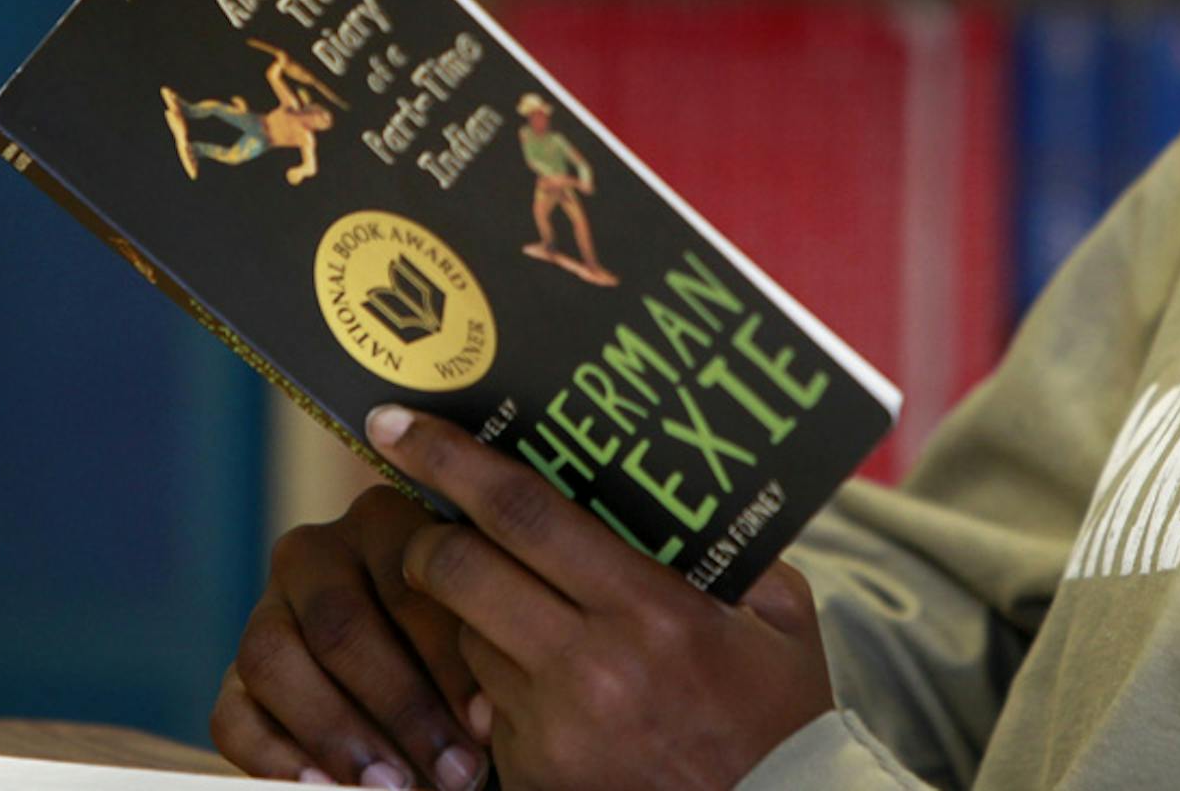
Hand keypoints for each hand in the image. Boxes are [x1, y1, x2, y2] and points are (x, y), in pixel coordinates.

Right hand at [211, 483, 491, 788]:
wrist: (423, 705)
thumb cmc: (468, 667)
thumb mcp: (481, 643)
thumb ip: (478, 654)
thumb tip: (480, 719)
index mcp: (384, 519)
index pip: (407, 580)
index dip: (449, 660)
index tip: (485, 724)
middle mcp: (315, 552)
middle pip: (340, 624)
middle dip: (400, 708)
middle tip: (453, 772)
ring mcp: (265, 612)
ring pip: (273, 660)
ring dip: (337, 733)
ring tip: (393, 788)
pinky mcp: (234, 679)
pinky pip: (232, 716)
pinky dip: (275, 758)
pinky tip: (321, 789)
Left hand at [367, 404, 834, 790]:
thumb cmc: (782, 718)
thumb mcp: (777, 617)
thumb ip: (722, 550)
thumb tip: (661, 486)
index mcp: (650, 609)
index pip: (521, 511)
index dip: (449, 459)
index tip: (396, 423)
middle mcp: (590, 667)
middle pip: (459, 570)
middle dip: (426, 538)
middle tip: (427, 524)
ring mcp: (554, 731)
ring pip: (467, 640)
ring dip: (473, 617)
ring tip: (525, 620)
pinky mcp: (535, 778)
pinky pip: (490, 710)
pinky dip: (505, 691)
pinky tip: (558, 698)